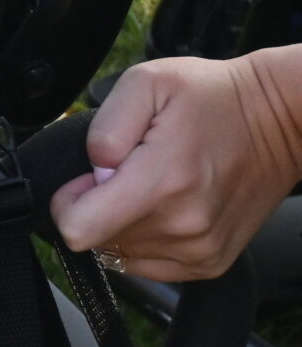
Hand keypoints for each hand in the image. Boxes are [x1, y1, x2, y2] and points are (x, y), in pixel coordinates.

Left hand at [50, 44, 301, 280]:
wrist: (280, 121)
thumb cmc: (214, 97)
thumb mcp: (148, 83)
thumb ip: (105, 129)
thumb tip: (93, 170)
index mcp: (161, 184)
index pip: (79, 230)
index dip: (67, 204)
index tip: (84, 181)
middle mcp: (182, 227)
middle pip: (98, 239)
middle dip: (99, 206)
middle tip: (129, 172)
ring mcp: (200, 250)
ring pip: (122, 253)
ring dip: (124, 223)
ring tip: (154, 184)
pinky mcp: (210, 262)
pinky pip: (150, 264)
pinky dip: (147, 238)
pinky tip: (166, 206)